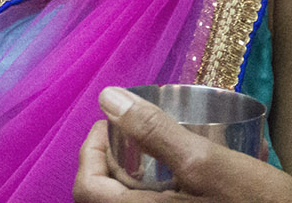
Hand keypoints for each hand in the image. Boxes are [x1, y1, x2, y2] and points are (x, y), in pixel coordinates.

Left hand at [72, 88, 291, 202]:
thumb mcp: (206, 161)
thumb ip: (155, 131)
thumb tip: (109, 98)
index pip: (86, 189)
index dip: (89, 151)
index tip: (109, 121)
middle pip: (104, 197)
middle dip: (110, 161)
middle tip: (132, 129)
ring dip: (133, 177)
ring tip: (158, 147)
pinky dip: (157, 191)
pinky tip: (186, 174)